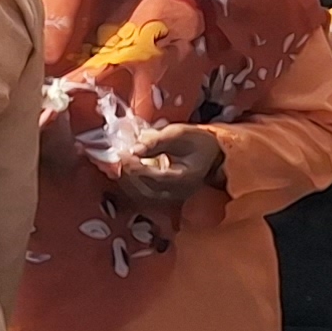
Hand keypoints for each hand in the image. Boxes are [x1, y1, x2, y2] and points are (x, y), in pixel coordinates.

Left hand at [103, 125, 224, 211]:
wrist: (212, 154)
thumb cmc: (197, 141)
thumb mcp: (180, 133)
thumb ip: (157, 140)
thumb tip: (134, 148)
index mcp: (187, 177)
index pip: (158, 178)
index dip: (137, 168)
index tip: (123, 154)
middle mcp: (180, 192)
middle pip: (147, 190)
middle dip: (129, 173)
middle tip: (119, 156)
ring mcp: (173, 197)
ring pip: (142, 196)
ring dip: (126, 179)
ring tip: (121, 161)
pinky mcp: (165, 197)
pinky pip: (143, 195)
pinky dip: (130, 183)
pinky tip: (126, 169)